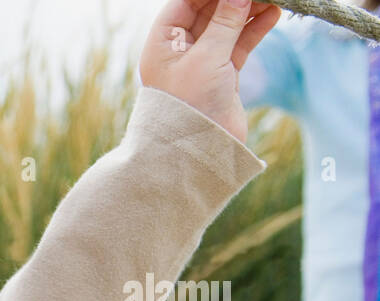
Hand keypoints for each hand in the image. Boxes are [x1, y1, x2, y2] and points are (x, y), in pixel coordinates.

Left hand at [139, 0, 280, 142]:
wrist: (198, 151)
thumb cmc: (190, 105)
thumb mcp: (207, 57)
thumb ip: (225, 21)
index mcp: (162, 44)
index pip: (184, 3)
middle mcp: (179, 51)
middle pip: (208, 11)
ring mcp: (201, 63)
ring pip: (226, 26)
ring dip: (248, 10)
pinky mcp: (221, 75)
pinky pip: (239, 44)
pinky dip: (254, 29)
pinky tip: (272, 14)